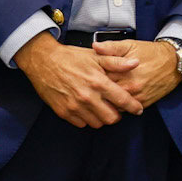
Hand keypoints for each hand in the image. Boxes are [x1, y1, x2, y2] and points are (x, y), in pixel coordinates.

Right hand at [15, 32, 141, 126]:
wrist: (43, 61)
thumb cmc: (71, 58)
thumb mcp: (96, 56)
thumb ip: (116, 62)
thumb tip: (135, 63)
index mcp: (98, 82)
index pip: (122, 100)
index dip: (134, 107)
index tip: (138, 109)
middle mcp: (87, 97)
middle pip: (111, 118)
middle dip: (117, 115)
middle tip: (116, 108)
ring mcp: (74, 106)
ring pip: (97, 123)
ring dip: (102, 118)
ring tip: (101, 108)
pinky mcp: (63, 112)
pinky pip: (81, 124)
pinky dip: (87, 119)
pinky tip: (87, 109)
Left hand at [94, 39, 181, 108]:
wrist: (174, 63)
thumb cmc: (152, 53)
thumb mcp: (130, 45)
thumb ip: (111, 47)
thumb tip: (95, 47)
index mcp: (123, 72)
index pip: (99, 80)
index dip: (90, 79)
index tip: (85, 77)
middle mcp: (130, 87)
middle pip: (104, 95)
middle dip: (96, 93)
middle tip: (88, 90)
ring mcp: (137, 97)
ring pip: (113, 106)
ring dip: (105, 103)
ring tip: (98, 98)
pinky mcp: (143, 104)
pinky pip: (125, 111)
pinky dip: (117, 108)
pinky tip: (112, 103)